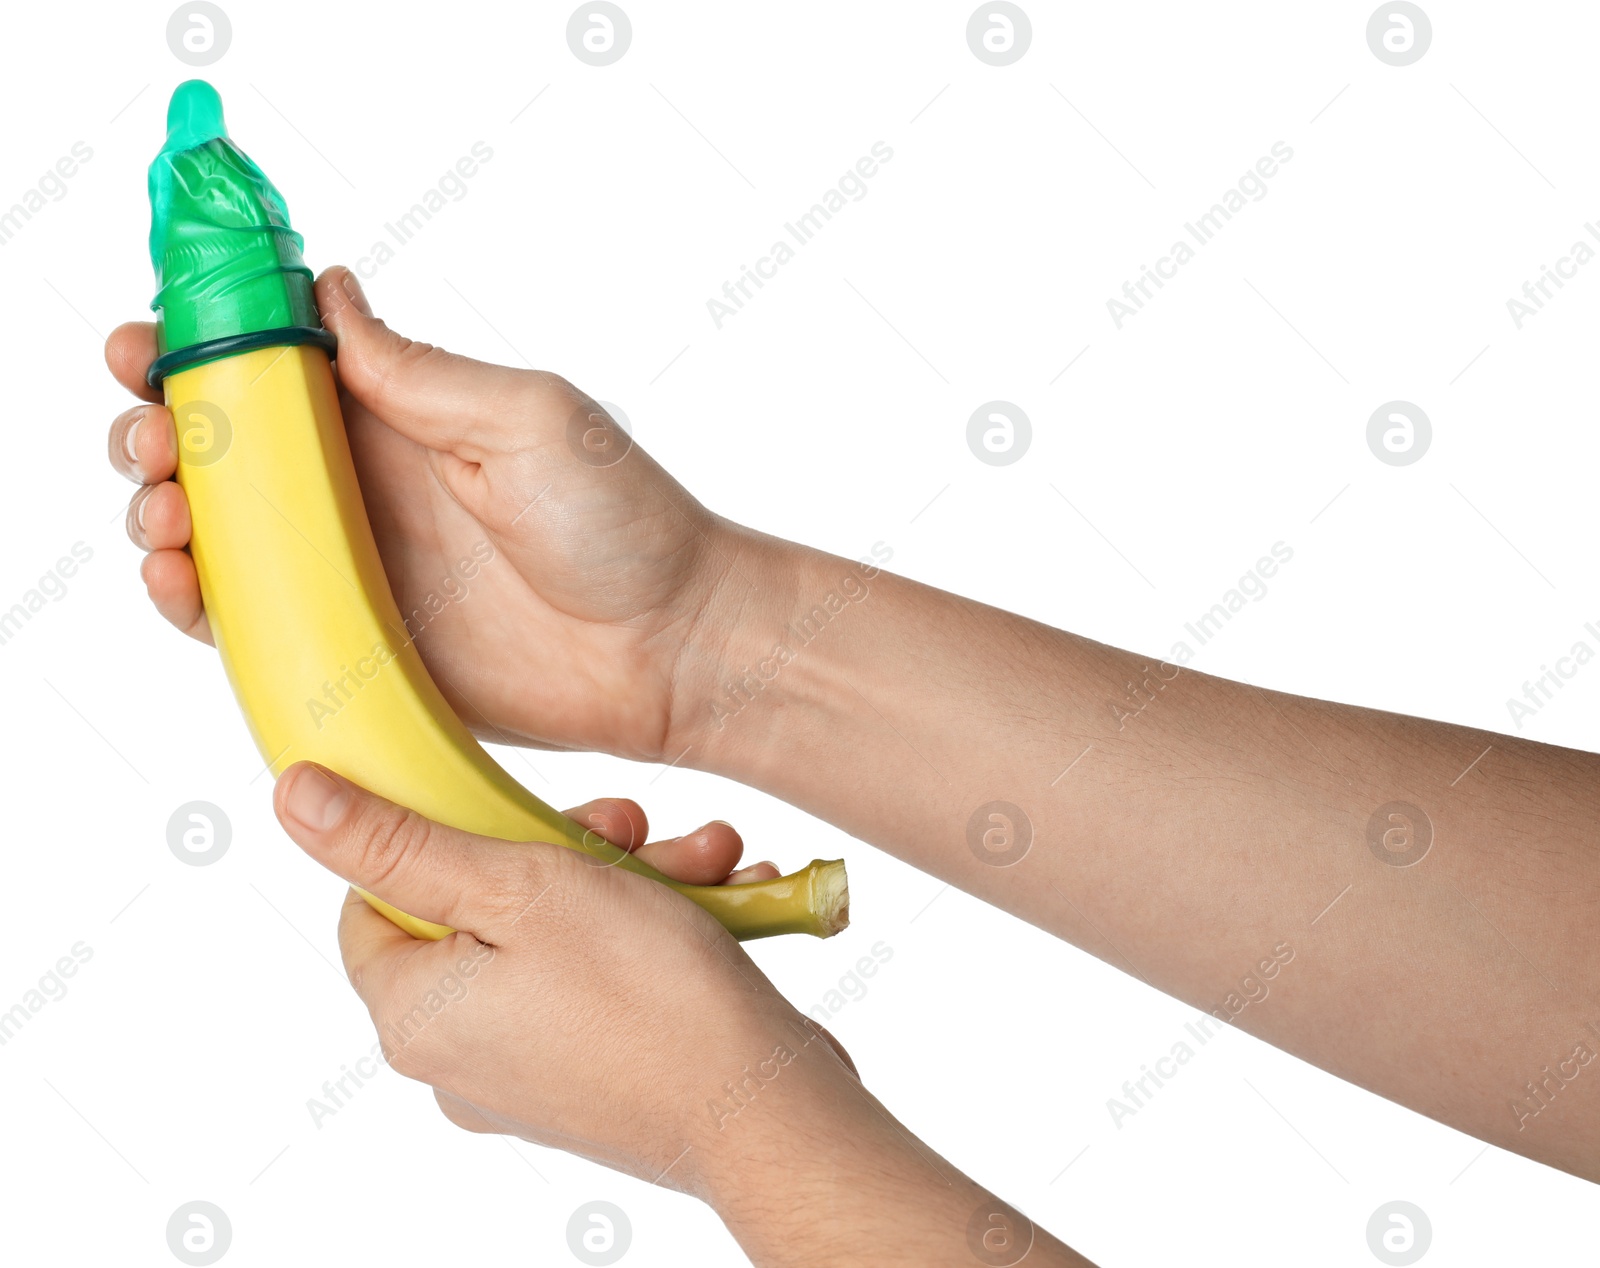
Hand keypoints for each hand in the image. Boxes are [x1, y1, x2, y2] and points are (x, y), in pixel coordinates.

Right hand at [106, 266, 745, 762]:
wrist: (667, 648)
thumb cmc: (623, 524)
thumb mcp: (527, 418)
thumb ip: (418, 373)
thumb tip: (329, 291)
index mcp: (397, 416)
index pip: (270, 366)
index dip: (196, 349)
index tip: (150, 346)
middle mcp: (360, 487)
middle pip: (219, 448)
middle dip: (156, 431)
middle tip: (155, 438)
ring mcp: (350, 568)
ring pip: (217, 534)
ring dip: (162, 514)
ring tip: (167, 514)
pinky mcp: (354, 646)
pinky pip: (251, 623)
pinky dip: (196, 604)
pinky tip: (182, 585)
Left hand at [271, 764, 1090, 1264]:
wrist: (766, 1111)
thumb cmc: (650, 1001)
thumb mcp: (522, 888)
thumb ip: (403, 841)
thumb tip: (294, 800)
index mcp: (417, 1013)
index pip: (375, 899)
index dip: (442, 837)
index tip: (514, 808)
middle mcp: (459, 1055)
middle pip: (481, 909)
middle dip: (570, 849)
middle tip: (631, 827)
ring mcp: (527, 1072)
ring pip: (556, 935)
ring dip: (632, 881)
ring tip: (703, 860)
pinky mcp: (591, 1075)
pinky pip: (602, 979)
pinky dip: (656, 930)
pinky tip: (720, 899)